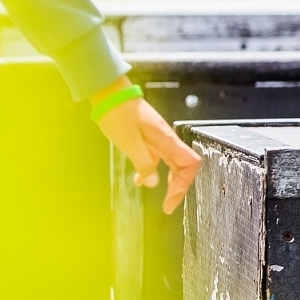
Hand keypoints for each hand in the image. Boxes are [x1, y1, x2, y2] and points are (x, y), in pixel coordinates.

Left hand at [91, 79, 201, 212]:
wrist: (109, 94)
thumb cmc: (119, 113)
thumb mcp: (129, 142)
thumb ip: (143, 163)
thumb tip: (152, 182)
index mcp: (166, 140)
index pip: (190, 164)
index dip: (185, 184)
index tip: (171, 200)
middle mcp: (167, 140)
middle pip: (184, 167)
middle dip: (178, 188)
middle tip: (168, 205)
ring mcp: (159, 139)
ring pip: (173, 164)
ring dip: (169, 181)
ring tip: (161, 197)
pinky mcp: (149, 139)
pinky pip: (158, 159)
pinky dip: (153, 171)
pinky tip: (140, 179)